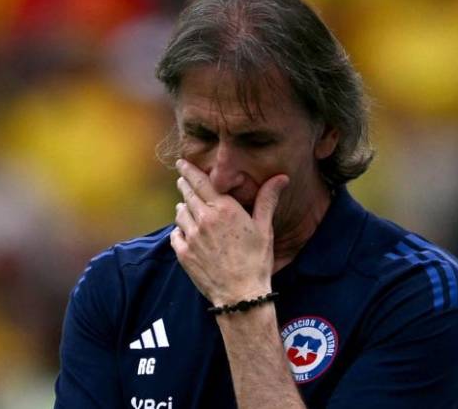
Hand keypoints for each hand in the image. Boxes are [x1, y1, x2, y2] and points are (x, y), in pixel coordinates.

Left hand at [170, 159, 288, 305]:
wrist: (241, 295)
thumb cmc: (256, 261)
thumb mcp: (264, 228)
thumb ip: (267, 199)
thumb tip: (281, 177)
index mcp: (223, 209)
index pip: (200, 181)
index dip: (189, 170)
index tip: (182, 163)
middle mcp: (203, 219)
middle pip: (187, 195)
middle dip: (184, 185)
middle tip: (182, 181)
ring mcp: (191, 237)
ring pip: (180, 214)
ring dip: (183, 208)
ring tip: (186, 208)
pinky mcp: (183, 254)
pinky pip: (175, 234)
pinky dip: (179, 230)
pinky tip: (185, 232)